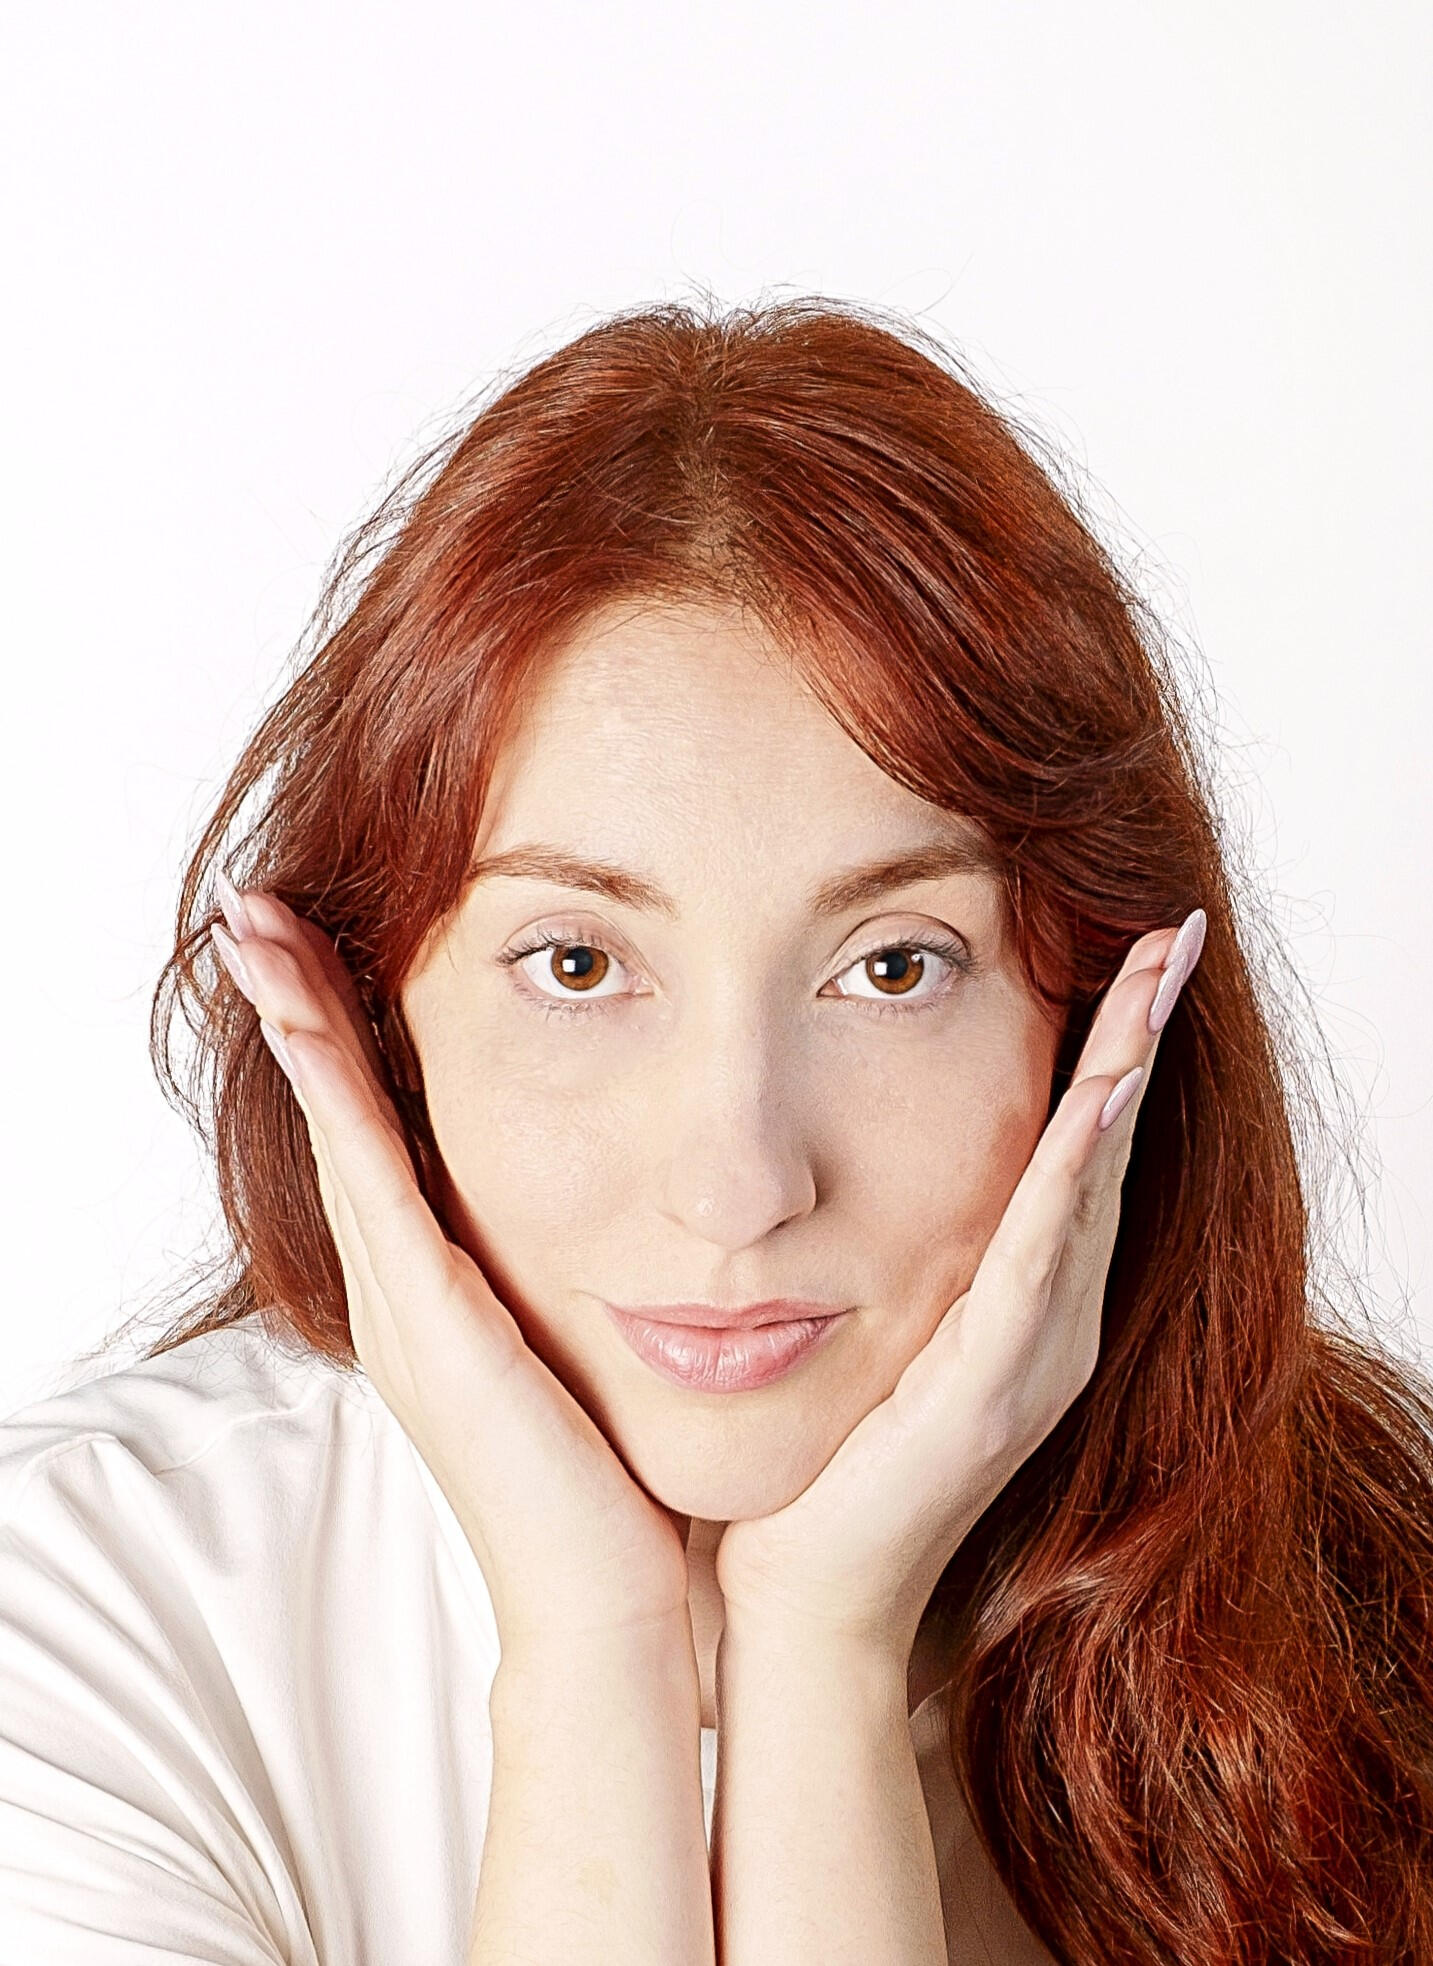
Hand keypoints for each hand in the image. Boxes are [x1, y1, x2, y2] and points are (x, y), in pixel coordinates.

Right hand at [208, 878, 693, 1650]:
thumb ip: (583, 1278)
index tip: (318, 945)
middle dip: (294, 1004)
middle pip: (333, 1114)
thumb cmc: (613, 1483)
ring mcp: (403, 1304)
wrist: (610, 1602)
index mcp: (437, 1288)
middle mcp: (401, 1288)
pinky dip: (332, 1093)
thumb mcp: (584, 1347)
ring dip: (294, 1020)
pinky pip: (370, 1181)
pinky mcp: (430, 1321)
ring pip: (335, 1129)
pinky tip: (304, 1015)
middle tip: (256, 905)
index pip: (376, 1133)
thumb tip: (641, 1215)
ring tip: (255, 924)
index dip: (340, 1039)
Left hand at [714, 910, 1206, 1664]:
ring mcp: (1033, 1363)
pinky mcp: (990, 1396)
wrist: (802, 1594)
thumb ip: (892, 1244)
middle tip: (1172, 931)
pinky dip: (1073, 1179)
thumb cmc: (821, 1456)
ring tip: (1154, 979)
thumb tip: (849, 1153)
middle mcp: (1050, 1327)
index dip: (1111, 1052)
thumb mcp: (871, 1322)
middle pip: (1109, 1153)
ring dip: (1124, 1079)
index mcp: (1023, 1305)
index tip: (1129, 951)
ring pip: (1091, 1192)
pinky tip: (1095, 1103)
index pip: (1078, 1152)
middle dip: (1140, 1037)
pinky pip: (1037, 1265)